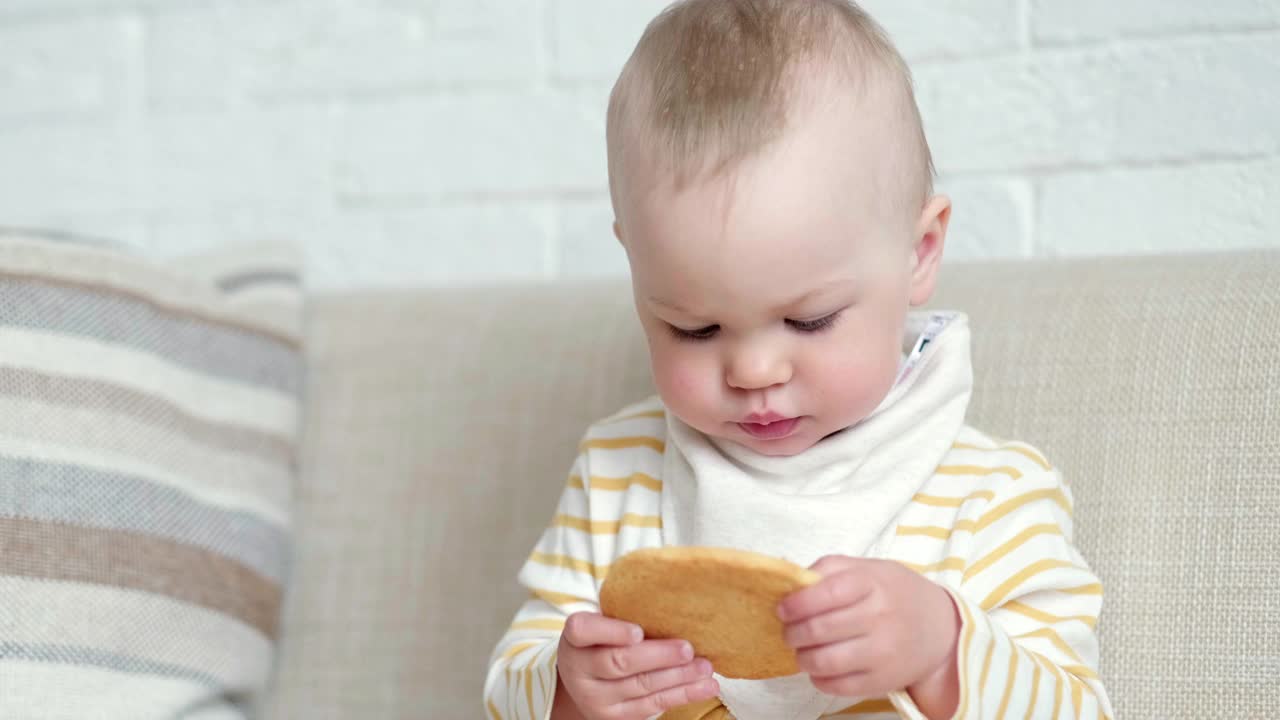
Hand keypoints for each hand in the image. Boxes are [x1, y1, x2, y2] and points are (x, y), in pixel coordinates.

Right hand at [553, 612, 719, 719]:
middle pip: (618, 662)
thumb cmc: (604, 641)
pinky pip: (652, 706)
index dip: (612, 632)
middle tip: (687, 649)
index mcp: (574, 638)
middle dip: (658, 656)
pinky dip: (682, 695)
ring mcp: (596, 698)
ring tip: (705, 667)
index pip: (584, 630)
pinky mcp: (614, 718)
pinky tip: (704, 686)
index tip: (638, 632)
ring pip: (641, 686)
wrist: (585, 682)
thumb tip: (674, 597)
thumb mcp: (602, 623)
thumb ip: (624, 614)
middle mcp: (578, 670)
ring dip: (678, 677)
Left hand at [777, 556, 959, 708]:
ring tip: (800, 651)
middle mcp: (881, 617)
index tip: (783, 609)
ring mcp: (884, 652)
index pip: (827, 593)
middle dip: (792, 633)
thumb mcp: (868, 569)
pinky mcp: (883, 681)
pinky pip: (838, 686)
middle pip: (820, 629)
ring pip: (825, 661)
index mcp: (873, 583)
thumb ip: (829, 569)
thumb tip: (790, 582)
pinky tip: (819, 668)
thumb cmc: (893, 593)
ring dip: (802, 658)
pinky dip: (818, 679)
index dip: (797, 603)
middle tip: (788, 632)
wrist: (940, 628)